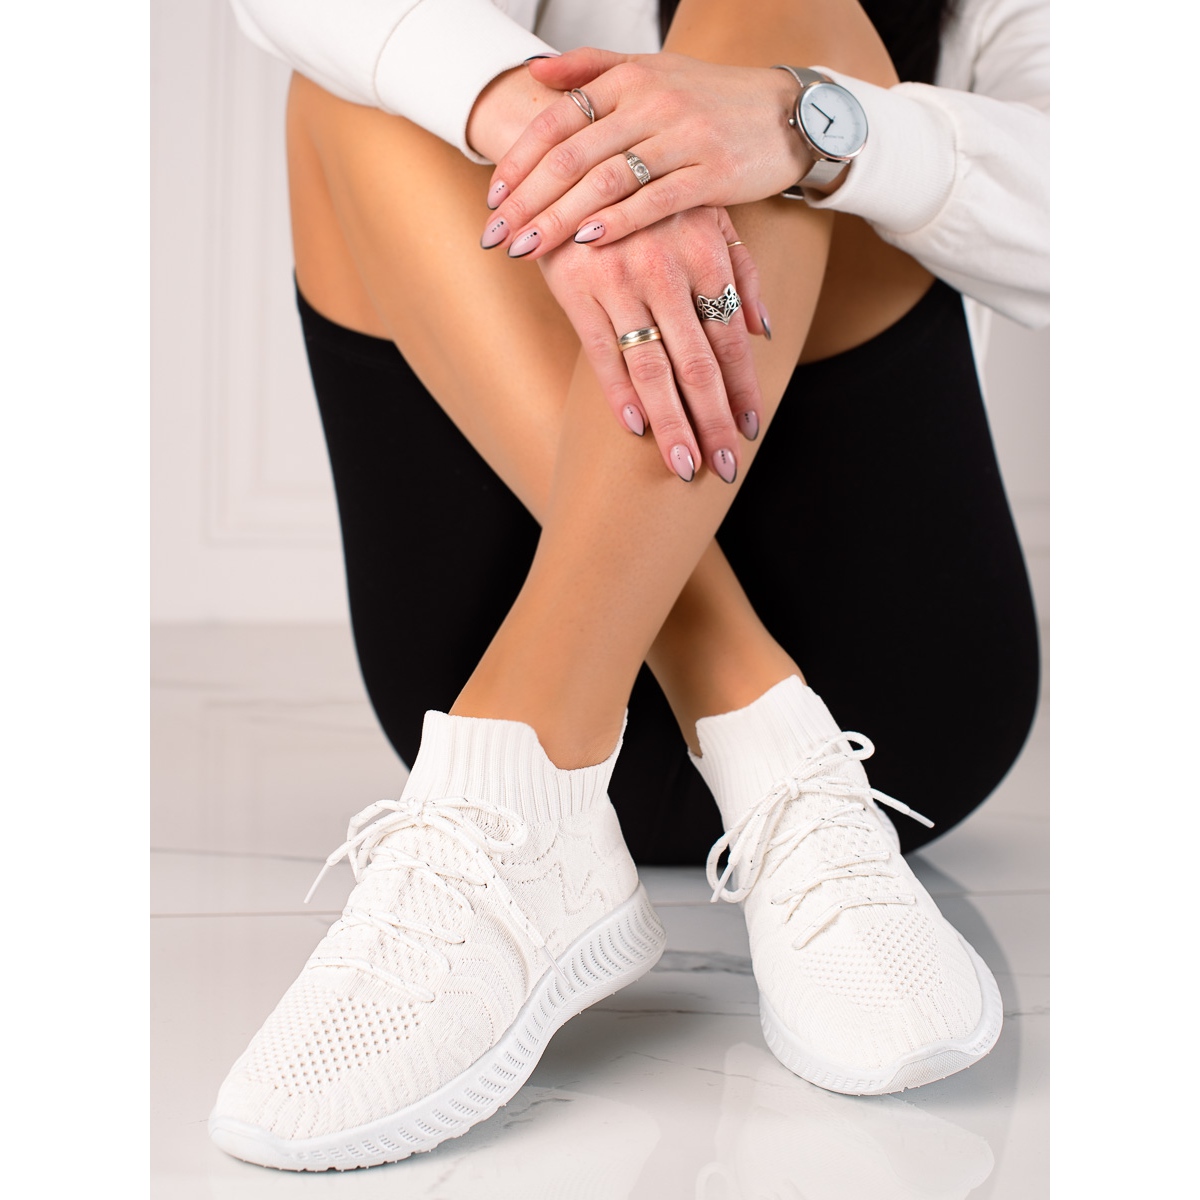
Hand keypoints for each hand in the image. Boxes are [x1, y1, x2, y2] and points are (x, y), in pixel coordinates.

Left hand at [479, 49, 810, 259]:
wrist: (785, 113)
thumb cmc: (709, 100)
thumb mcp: (651, 71)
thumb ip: (591, 70)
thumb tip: (534, 73)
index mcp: (628, 79)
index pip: (557, 120)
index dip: (519, 162)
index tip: (493, 202)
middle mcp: (651, 102)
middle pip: (572, 155)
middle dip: (528, 200)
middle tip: (496, 238)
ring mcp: (682, 137)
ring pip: (607, 180)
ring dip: (561, 217)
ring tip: (529, 248)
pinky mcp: (712, 172)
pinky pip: (656, 200)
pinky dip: (620, 221)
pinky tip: (589, 242)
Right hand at [535, 206, 765, 481]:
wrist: (570, 147)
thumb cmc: (646, 190)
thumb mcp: (704, 213)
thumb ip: (740, 270)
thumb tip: (764, 329)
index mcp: (704, 253)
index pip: (731, 338)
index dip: (743, 389)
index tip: (750, 430)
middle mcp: (667, 271)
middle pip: (697, 363)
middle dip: (713, 421)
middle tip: (725, 467)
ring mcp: (620, 281)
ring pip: (653, 366)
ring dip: (671, 422)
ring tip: (685, 465)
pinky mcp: (577, 287)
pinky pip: (601, 351)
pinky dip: (618, 392)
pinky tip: (635, 427)